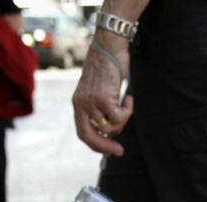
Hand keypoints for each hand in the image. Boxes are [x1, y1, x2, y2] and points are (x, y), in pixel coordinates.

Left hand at [72, 38, 132, 155]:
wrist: (108, 46)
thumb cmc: (106, 67)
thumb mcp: (98, 91)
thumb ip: (99, 110)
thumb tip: (110, 132)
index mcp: (78, 104)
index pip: (83, 133)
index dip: (95, 145)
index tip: (108, 150)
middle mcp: (81, 104)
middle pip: (90, 137)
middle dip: (105, 147)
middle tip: (119, 151)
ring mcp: (91, 102)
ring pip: (109, 127)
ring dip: (122, 120)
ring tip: (126, 105)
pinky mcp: (103, 98)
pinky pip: (119, 117)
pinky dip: (127, 111)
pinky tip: (129, 99)